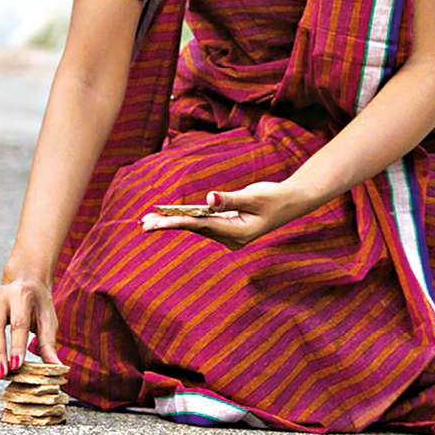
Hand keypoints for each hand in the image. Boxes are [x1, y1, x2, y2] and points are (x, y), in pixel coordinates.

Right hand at [0, 272, 58, 378]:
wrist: (25, 281)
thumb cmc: (39, 305)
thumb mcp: (48, 321)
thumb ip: (48, 345)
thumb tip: (57, 368)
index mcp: (22, 297)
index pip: (18, 323)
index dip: (17, 346)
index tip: (16, 366)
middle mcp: (0, 296)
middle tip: (1, 375)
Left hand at [140, 182, 306, 249]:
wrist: (290, 202)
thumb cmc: (274, 197)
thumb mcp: (254, 196)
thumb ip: (230, 199)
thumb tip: (209, 199)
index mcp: (238, 233)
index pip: (202, 226)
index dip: (179, 222)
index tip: (159, 222)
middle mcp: (231, 238)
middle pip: (195, 229)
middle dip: (169, 225)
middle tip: (143, 224)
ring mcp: (229, 235)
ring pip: (196, 227)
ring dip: (174, 223)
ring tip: (149, 221)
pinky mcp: (227, 228)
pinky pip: (203, 223)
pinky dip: (186, 219)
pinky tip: (169, 218)